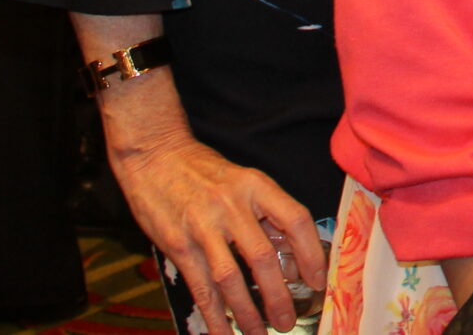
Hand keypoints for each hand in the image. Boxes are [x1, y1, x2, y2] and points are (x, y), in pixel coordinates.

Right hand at [106, 126, 323, 333]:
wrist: (155, 155)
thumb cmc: (204, 171)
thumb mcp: (243, 181)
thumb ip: (265, 215)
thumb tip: (291, 257)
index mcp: (257, 186)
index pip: (295, 220)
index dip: (311, 253)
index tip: (318, 280)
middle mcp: (232, 205)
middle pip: (263, 257)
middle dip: (278, 296)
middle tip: (288, 320)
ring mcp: (203, 226)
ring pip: (230, 278)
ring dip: (247, 312)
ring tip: (259, 333)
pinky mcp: (177, 244)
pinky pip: (200, 286)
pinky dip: (213, 314)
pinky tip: (222, 332)